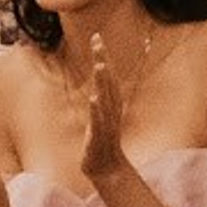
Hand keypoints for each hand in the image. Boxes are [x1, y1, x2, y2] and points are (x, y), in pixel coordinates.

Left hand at [79, 33, 129, 185]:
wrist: (107, 169)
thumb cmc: (101, 142)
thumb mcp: (99, 116)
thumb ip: (101, 98)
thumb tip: (98, 81)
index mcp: (111, 103)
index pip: (107, 75)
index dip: (103, 56)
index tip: (96, 37)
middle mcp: (111, 110)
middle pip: (108, 81)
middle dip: (103, 61)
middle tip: (97, 41)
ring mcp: (107, 123)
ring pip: (106, 99)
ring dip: (103, 82)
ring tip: (99, 65)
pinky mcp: (100, 137)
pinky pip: (99, 122)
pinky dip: (97, 110)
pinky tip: (94, 99)